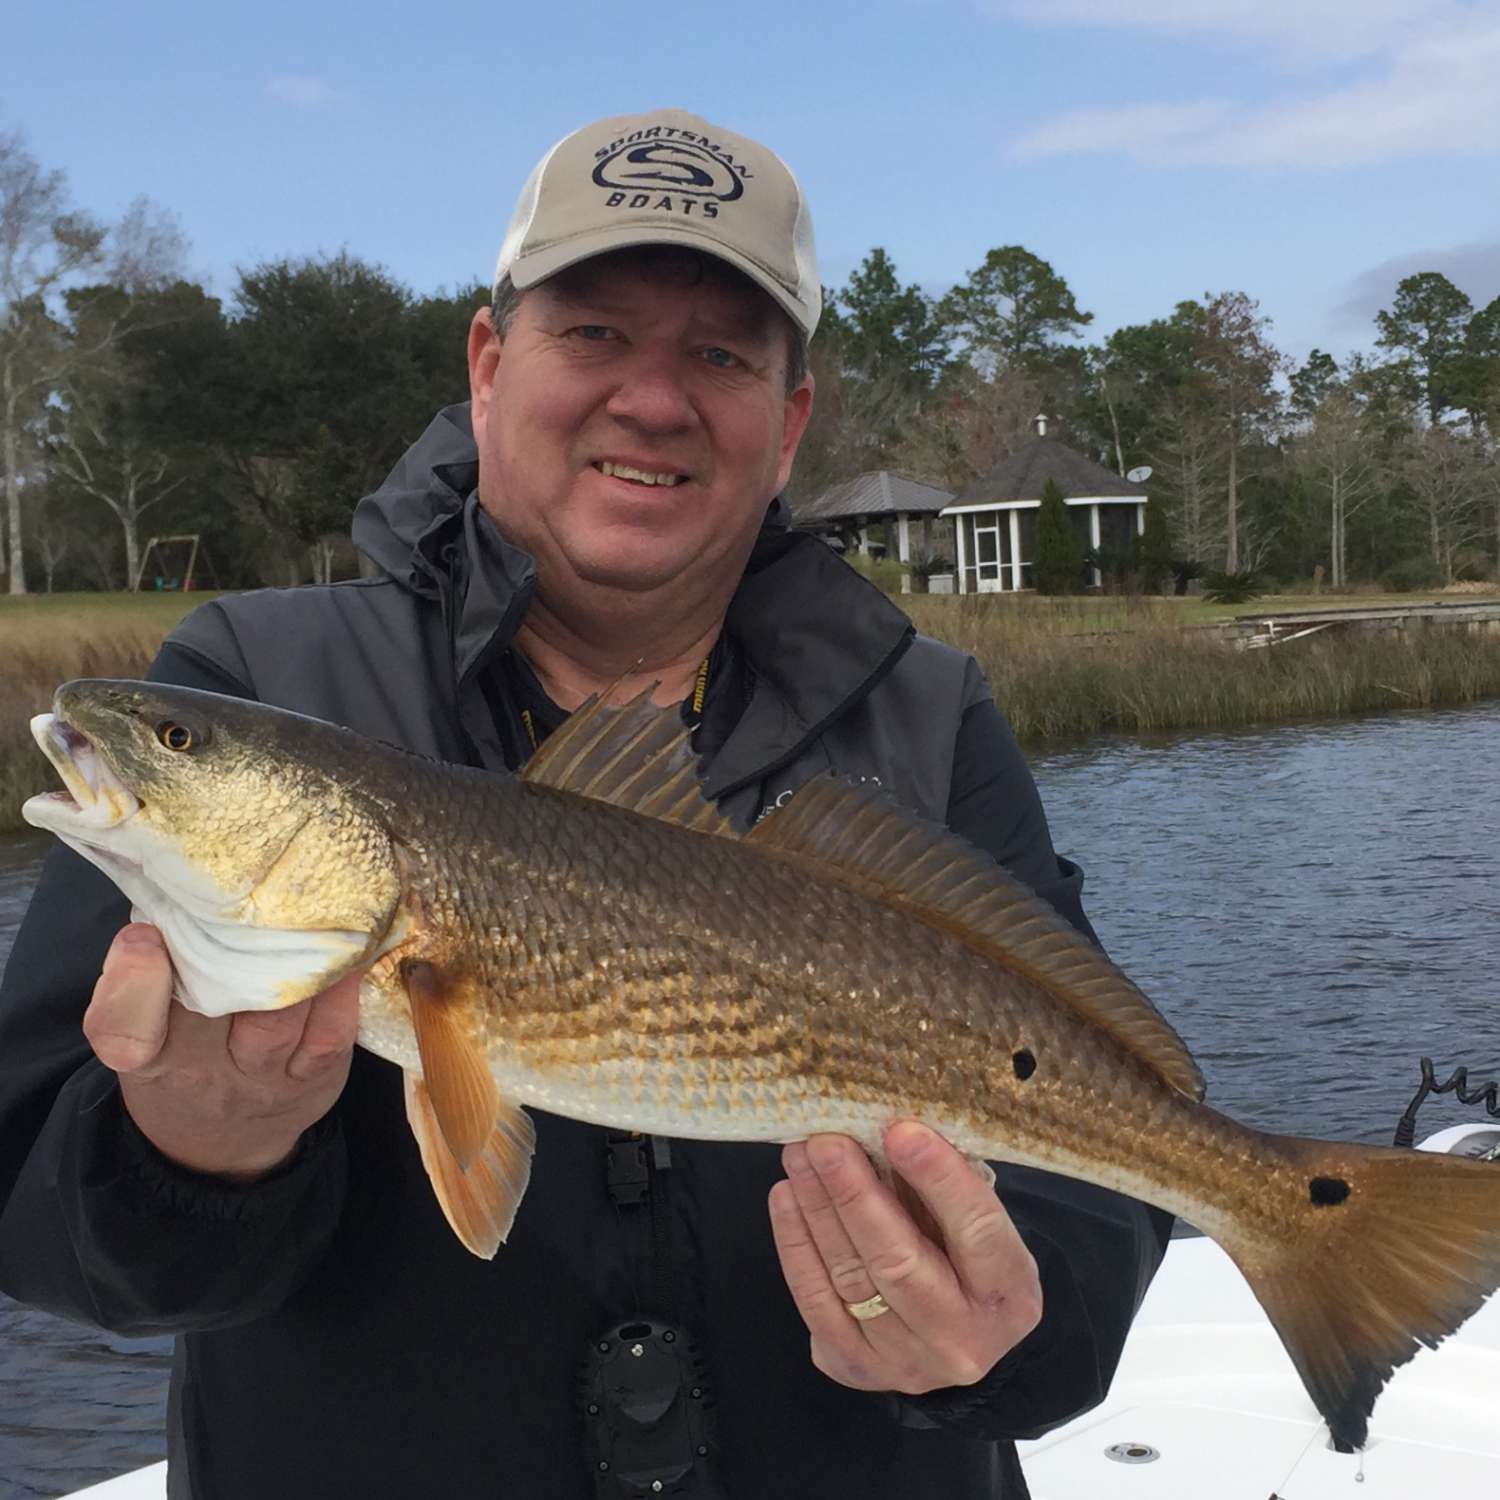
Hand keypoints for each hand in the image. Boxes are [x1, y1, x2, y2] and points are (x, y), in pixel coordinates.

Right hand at [82, 923, 360, 1181]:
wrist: (216, 1145)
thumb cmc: (179, 1057)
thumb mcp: (145, 1029)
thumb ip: (151, 973)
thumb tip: (179, 893)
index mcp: (145, 1051)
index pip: (124, 1026)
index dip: (133, 981)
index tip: (145, 935)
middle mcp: (201, 1069)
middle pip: (214, 1007)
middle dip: (237, 948)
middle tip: (257, 898)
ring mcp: (261, 1078)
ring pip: (278, 1020)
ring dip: (298, 964)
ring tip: (313, 913)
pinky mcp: (313, 1079)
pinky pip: (331, 1034)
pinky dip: (342, 991)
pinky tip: (350, 952)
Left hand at [768, 1122, 1041, 1394]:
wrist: (958, 1341)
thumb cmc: (968, 1259)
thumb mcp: (978, 1225)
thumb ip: (942, 1185)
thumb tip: (887, 1126)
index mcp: (1009, 1293)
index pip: (976, 1229)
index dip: (938, 1178)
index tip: (899, 1130)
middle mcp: (961, 1339)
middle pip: (899, 1261)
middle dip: (855, 1194)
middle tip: (825, 1141)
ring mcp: (905, 1363)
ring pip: (850, 1279)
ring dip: (817, 1208)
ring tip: (798, 1156)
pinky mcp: (855, 1368)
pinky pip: (815, 1302)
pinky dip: (796, 1243)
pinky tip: (786, 1196)